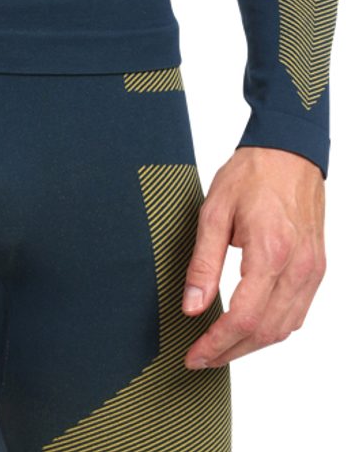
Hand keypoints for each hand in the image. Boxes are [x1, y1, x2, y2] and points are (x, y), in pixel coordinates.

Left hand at [180, 145, 325, 368]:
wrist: (290, 151)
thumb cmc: (253, 174)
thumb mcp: (214, 211)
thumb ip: (203, 262)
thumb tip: (192, 306)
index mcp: (270, 252)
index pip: (243, 318)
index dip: (216, 344)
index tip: (195, 355)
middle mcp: (297, 267)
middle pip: (265, 332)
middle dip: (230, 352)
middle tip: (202, 357)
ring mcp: (312, 271)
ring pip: (284, 329)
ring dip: (252, 345)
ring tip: (221, 347)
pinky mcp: (317, 269)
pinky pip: (298, 313)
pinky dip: (274, 329)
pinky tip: (251, 328)